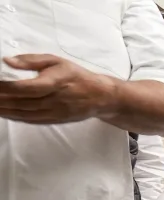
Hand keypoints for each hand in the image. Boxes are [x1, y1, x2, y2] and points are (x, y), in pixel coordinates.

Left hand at [0, 54, 114, 124]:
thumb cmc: (76, 76)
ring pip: (26, 113)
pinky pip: (32, 120)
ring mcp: (56, 112)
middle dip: (2, 100)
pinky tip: (5, 114)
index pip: (27, 87)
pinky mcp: (55, 120)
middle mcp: (56, 100)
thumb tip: (8, 61)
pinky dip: (16, 118)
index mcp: (56, 82)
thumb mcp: (56, 61)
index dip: (7, 87)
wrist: (99, 96)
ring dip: (6, 111)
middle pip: (23, 102)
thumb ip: (31, 60)